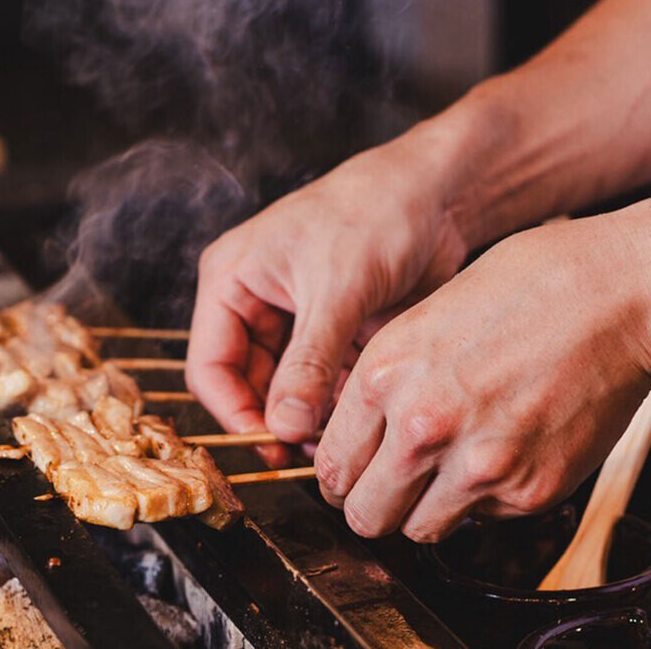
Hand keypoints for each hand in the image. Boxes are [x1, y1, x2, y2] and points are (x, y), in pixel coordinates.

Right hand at [185, 134, 470, 450]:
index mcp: (231, 280)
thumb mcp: (337, 289)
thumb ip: (308, 361)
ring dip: (309, 420)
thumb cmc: (376, 212)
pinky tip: (361, 420)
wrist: (440, 195)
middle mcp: (256, 303)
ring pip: (288, 392)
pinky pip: (325, 385)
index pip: (210, 367)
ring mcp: (298, 322)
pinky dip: (338, 407)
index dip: (234, 413)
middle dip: (274, 421)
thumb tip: (284, 427)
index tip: (270, 445)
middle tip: (307, 457)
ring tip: (338, 442)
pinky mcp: (338, 335)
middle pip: (247, 386)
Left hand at [315, 216, 650, 542]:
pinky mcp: (528, 490)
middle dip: (376, 505)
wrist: (623, 295)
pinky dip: (490, 499)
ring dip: (430, 510)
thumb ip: (392, 378)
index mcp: (387, 374)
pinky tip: (509, 450)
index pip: (331, 465)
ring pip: (419, 531)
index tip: (358, 474)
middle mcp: (423, 426)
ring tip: (456, 471)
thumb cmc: (538, 283)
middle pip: (365, 515)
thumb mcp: (432, 313)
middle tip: (396, 490)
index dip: (343, 475)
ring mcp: (477, 465)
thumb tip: (367, 427)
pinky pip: (484, 521)